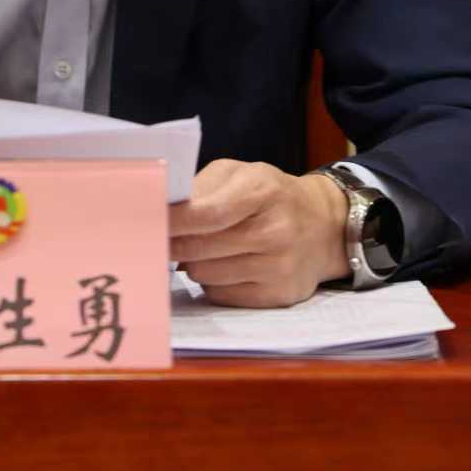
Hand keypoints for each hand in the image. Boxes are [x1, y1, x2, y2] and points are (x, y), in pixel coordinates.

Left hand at [167, 159, 349, 307]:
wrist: (324, 227)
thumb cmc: (271, 196)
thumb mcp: (242, 174)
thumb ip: (202, 188)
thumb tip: (163, 212)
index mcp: (263, 191)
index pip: (207, 213)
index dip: (172, 222)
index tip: (146, 222)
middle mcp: (275, 231)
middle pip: (200, 248)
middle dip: (172, 244)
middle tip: (156, 239)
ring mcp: (279, 267)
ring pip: (205, 274)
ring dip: (193, 263)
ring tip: (201, 249)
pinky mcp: (278, 295)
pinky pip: (221, 295)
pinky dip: (212, 282)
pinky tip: (222, 266)